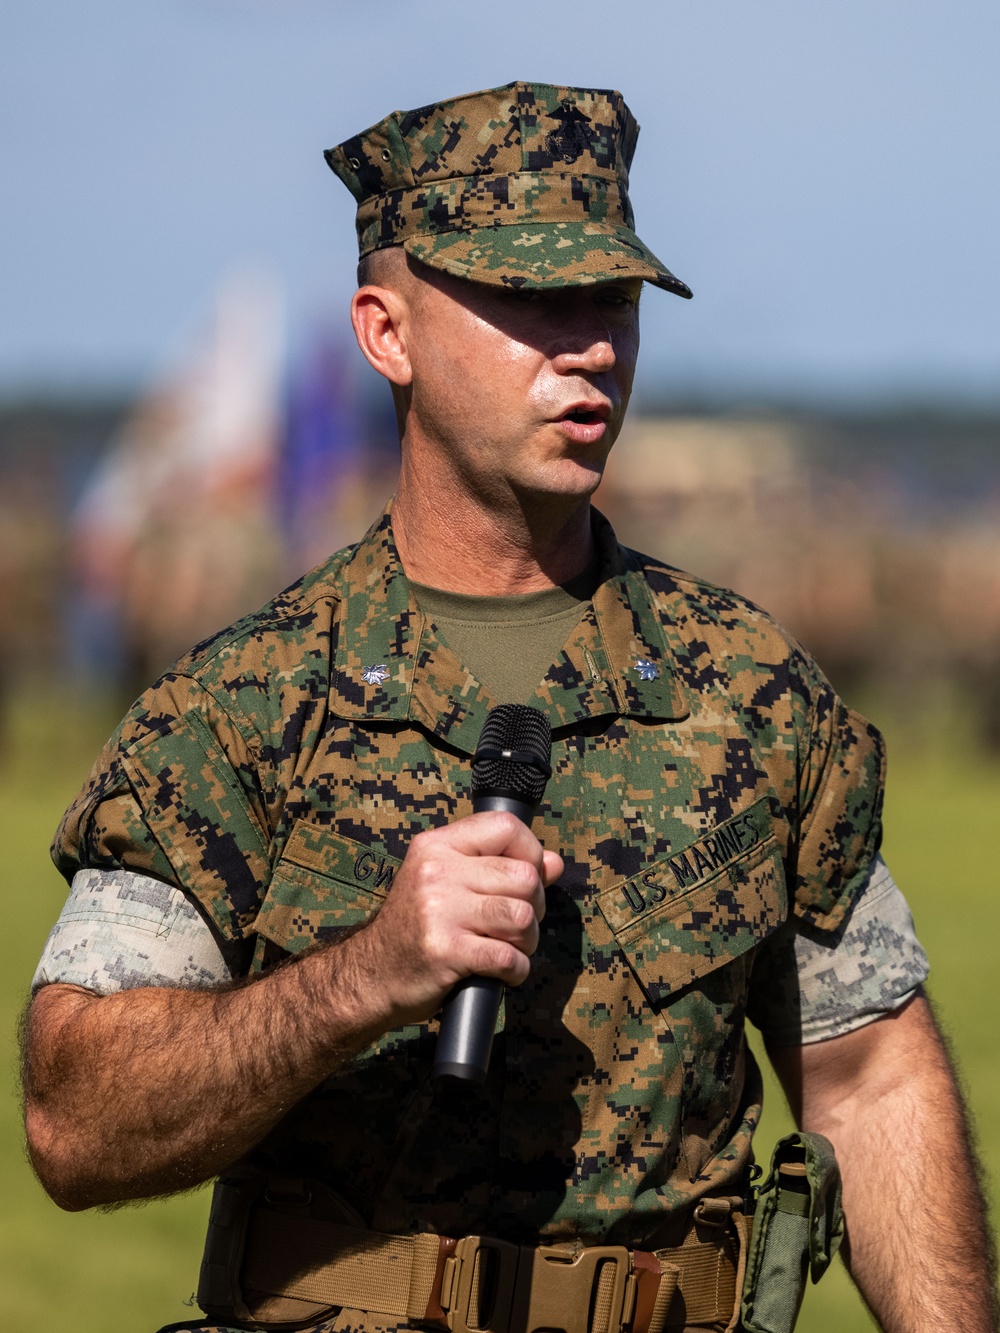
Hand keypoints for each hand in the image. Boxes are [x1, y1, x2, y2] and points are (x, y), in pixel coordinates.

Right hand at [342, 811, 563, 1028]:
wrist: (371, 974)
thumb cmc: (416, 927)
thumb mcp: (448, 882)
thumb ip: (499, 867)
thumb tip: (553, 862)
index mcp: (437, 846)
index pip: (505, 826)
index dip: (530, 852)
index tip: (526, 877)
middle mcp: (436, 872)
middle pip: (524, 878)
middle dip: (535, 906)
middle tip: (517, 924)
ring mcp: (439, 911)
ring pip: (522, 916)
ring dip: (527, 940)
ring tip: (509, 946)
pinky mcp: (446, 951)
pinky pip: (509, 957)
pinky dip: (516, 970)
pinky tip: (503, 971)